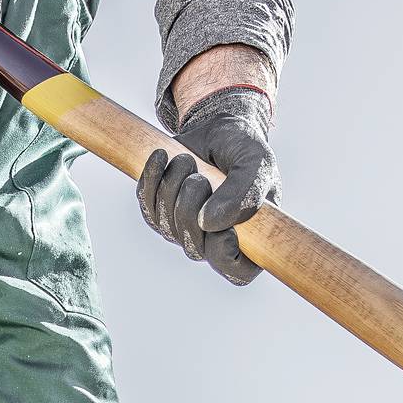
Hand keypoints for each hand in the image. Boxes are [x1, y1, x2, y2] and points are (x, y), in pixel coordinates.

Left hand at [138, 86, 278, 285]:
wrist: (219, 130)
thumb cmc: (245, 150)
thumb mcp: (256, 165)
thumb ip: (243, 194)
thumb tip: (208, 223)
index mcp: (250, 240)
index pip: (236, 272)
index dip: (223, 253)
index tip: (223, 226)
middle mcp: (215, 242)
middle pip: (193, 247)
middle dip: (191, 205)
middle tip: (199, 175)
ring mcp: (184, 231)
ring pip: (166, 224)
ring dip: (172, 185)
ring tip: (187, 160)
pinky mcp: (160, 212)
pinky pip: (146, 204)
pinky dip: (152, 178)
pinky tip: (162, 158)